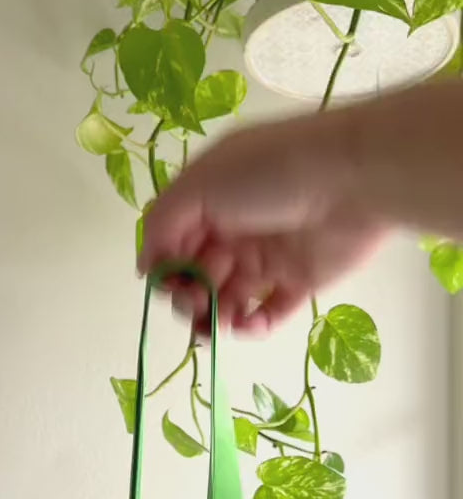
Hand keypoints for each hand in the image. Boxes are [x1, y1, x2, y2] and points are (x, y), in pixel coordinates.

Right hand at [138, 114, 387, 333]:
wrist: (354, 179)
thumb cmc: (272, 171)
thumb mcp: (202, 183)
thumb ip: (163, 221)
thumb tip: (144, 266)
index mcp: (208, 202)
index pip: (171, 245)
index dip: (164, 268)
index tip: (165, 282)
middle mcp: (233, 231)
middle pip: (195, 277)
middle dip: (186, 296)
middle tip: (196, 300)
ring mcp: (266, 259)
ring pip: (226, 301)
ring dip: (212, 318)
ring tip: (217, 322)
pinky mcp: (298, 283)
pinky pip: (267, 315)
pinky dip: (251, 326)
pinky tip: (246, 324)